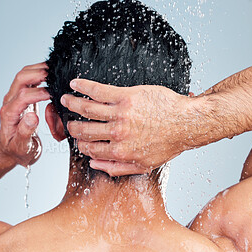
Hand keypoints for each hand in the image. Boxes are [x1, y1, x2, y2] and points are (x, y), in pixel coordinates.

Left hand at [0, 63, 53, 166]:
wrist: (12, 149)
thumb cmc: (18, 149)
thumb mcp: (22, 146)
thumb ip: (26, 131)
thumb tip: (32, 117)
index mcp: (10, 114)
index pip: (23, 96)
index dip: (39, 93)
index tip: (53, 94)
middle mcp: (10, 102)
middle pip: (21, 78)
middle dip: (38, 73)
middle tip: (55, 74)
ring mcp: (15, 97)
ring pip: (24, 75)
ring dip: (38, 69)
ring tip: (55, 70)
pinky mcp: (21, 96)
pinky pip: (28, 79)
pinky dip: (39, 73)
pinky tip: (51, 74)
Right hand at [60, 79, 200, 175]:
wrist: (186, 123)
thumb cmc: (168, 143)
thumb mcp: (144, 165)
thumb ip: (116, 168)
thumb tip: (94, 164)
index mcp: (120, 151)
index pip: (90, 148)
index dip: (81, 144)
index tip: (79, 138)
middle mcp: (117, 133)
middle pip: (84, 129)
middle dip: (72, 126)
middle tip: (68, 122)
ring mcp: (121, 113)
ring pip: (87, 108)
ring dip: (72, 103)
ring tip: (65, 99)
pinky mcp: (126, 96)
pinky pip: (99, 90)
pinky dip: (84, 86)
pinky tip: (75, 84)